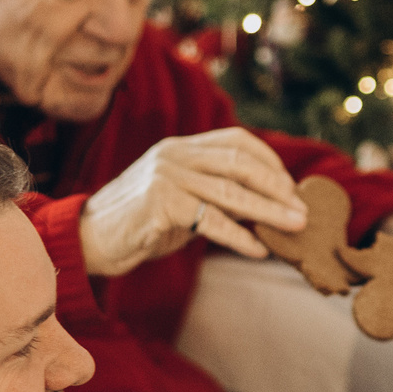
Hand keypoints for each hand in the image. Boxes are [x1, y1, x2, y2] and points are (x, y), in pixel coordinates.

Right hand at [77, 129, 306, 274]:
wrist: (90, 240)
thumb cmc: (141, 223)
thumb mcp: (182, 201)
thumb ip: (216, 196)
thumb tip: (266, 209)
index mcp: (182, 147)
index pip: (236, 142)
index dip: (269, 162)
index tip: (291, 187)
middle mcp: (175, 155)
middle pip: (239, 164)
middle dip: (277, 187)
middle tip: (302, 210)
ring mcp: (166, 177)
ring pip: (230, 192)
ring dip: (268, 212)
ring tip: (294, 226)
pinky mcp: (160, 204)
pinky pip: (211, 221)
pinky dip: (239, 237)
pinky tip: (258, 249)